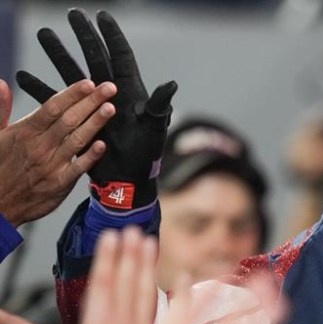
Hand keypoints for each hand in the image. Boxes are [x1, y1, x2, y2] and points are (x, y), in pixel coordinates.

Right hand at [0, 78, 115, 225]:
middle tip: (109, 88)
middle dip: (90, 102)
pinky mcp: (59, 184)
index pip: (52, 108)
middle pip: (69, 119)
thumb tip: (2, 84)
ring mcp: (50, 165)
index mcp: (24, 132)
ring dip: (95, 123)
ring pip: (76, 140)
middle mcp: (38, 146)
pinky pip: (78, 168)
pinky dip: (91, 156)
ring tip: (111, 108)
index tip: (88, 83)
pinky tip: (103, 145)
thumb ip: (0, 109)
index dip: (71, 94)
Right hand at [16, 9, 176, 211]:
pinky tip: (24, 78)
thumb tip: (171, 84)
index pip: (120, 57)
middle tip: (72, 14)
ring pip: (71, 74)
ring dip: (57, 55)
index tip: (101, 16)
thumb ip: (159, 105)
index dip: (112, 36)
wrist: (129, 180)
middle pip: (93, 58)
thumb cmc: (146, 154)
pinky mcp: (77, 120)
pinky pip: (55, 103)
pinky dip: (41, 90)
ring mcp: (91, 106)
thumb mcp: (154, 128)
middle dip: (84, 36)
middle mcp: (109, 94)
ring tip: (43, 35)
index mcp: (129, 91)